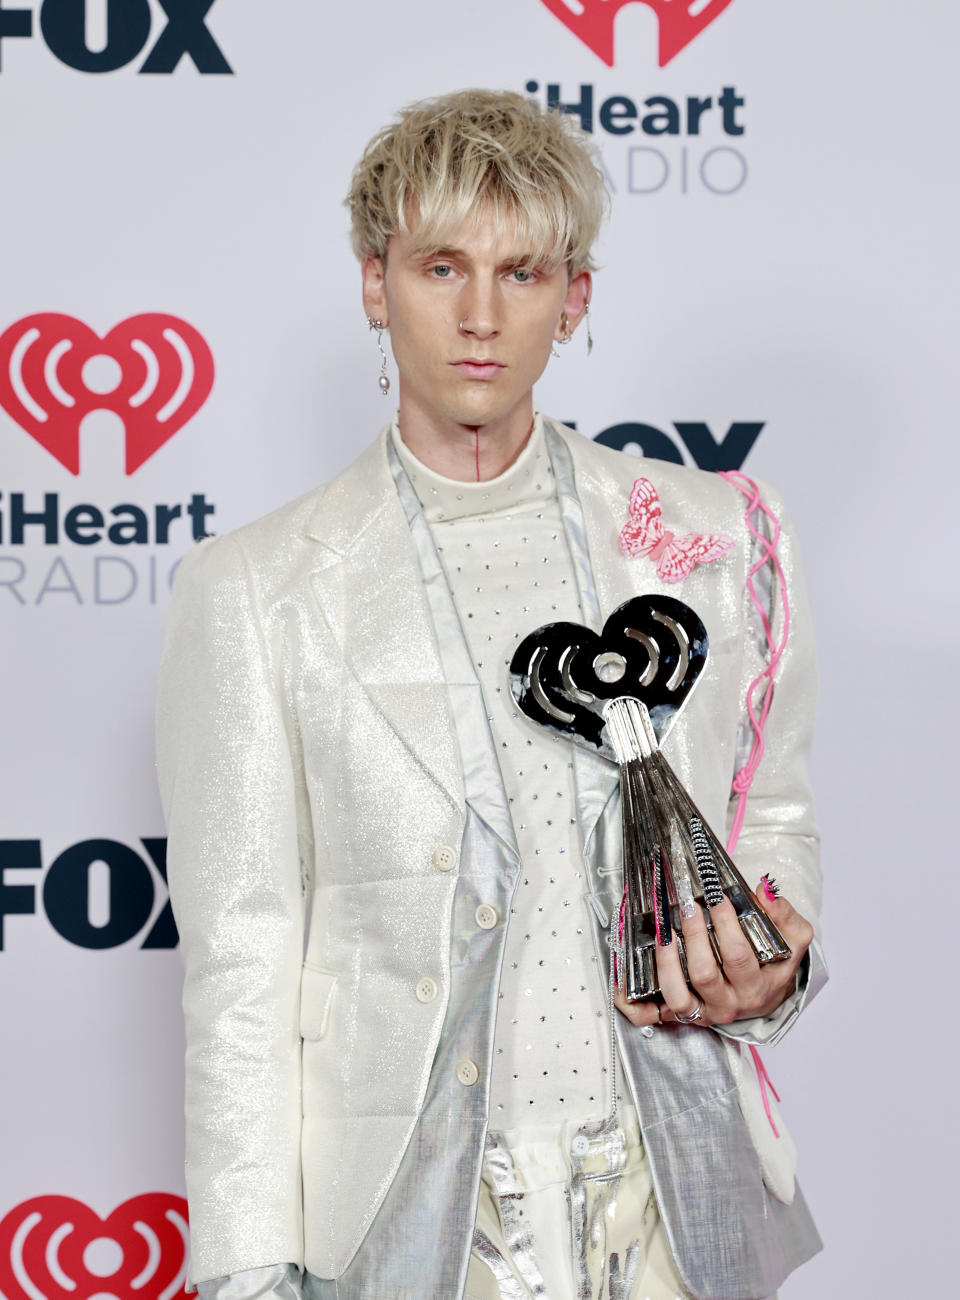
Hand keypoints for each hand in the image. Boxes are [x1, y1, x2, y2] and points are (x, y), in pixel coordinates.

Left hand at [613, 879, 813, 1028]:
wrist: (767, 997)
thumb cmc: (774, 965)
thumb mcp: (794, 941)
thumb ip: (785, 916)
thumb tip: (764, 891)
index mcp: (757, 986)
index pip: (739, 955)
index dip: (726, 924)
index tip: (716, 897)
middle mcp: (729, 1003)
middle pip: (704, 974)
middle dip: (693, 936)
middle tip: (687, 907)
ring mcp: (703, 1011)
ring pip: (678, 997)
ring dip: (666, 963)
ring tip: (664, 935)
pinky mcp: (681, 1015)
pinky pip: (652, 1017)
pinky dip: (634, 1004)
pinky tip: (623, 985)